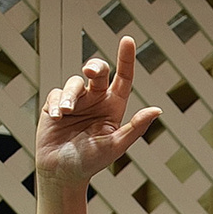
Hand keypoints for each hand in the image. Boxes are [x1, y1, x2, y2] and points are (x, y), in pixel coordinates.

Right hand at [36, 35, 161, 189]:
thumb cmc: (90, 162)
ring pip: (75, 82)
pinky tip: (56, 118)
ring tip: (64, 113)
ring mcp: (76, 102)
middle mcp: (96, 101)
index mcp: (113, 108)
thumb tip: (157, 110)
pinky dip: (55, 104)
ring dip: (69, 95)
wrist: (62, 173)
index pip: (123, 78)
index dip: (126, 59)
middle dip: (94, 67)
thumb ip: (135, 127)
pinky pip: (56, 93)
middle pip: (98, 71)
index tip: (127, 40)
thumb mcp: (115, 145)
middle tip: (89, 73)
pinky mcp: (56, 105)